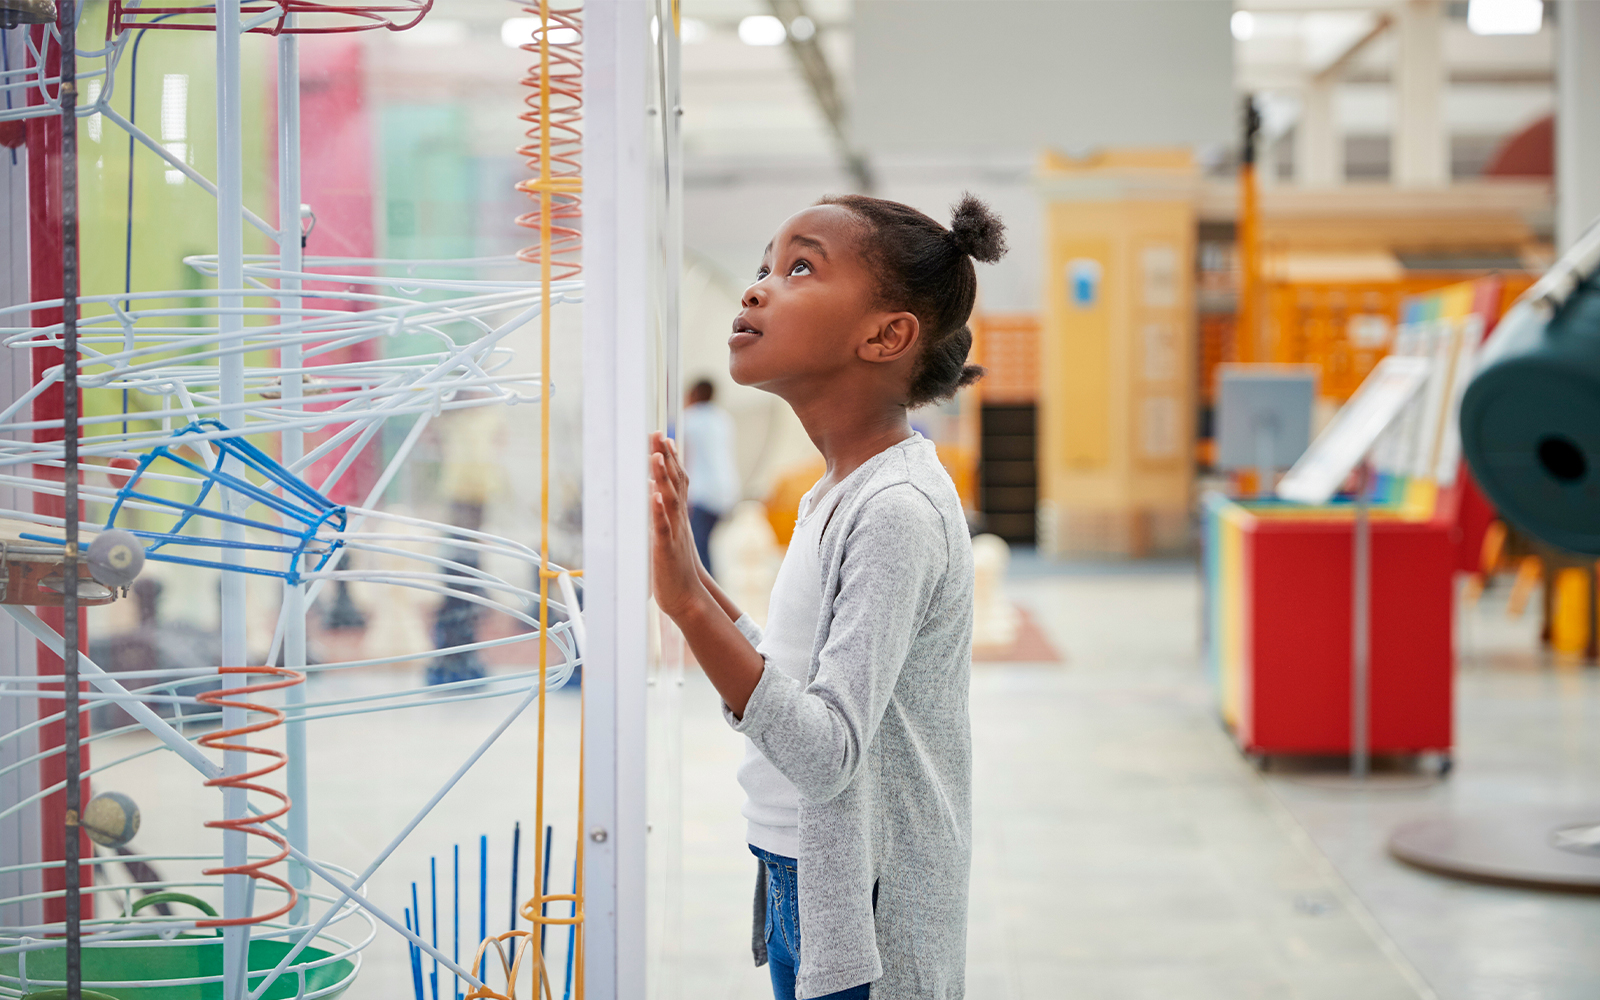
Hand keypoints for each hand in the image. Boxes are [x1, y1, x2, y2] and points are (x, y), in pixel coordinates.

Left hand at [650, 431, 707, 620]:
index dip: (671, 459)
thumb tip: (652, 490)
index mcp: (678, 517)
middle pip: (674, 484)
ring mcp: (673, 534)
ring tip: (657, 456)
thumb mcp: (668, 534)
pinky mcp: (665, 550)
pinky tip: (654, 496)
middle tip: (659, 434)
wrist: (687, 597)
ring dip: (664, 478)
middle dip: (666, 458)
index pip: (677, 482)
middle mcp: (678, 521)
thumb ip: (662, 513)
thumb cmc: (675, 567)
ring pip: (669, 501)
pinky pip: (663, 528)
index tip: (663, 437)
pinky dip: (659, 512)